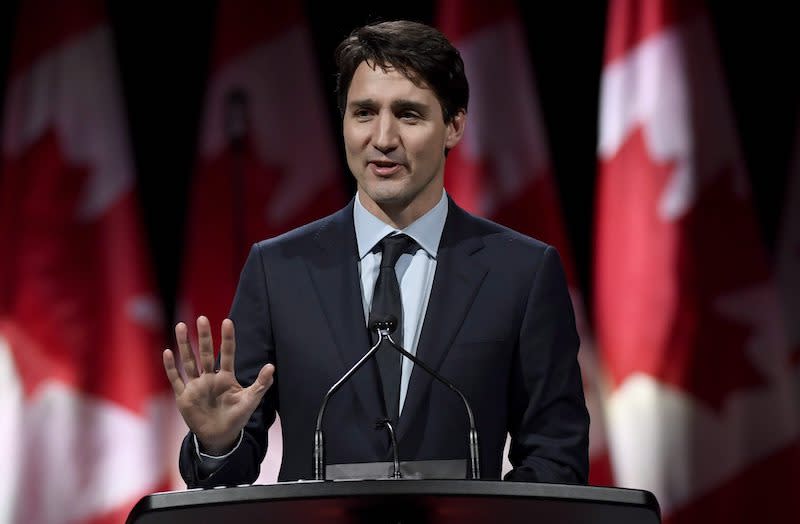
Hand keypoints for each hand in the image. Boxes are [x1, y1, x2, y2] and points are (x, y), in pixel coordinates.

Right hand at [162, 316, 274, 454]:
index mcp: (226, 377)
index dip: (227, 338)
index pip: (227, 353)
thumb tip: (272, 366)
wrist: (220, 437)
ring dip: (184, 345)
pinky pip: (176, 379)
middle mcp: (210, 377)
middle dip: (204, 337)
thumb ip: (260, 384)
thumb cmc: (237, 417)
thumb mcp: (250, 401)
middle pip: (205, 353)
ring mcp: (196, 386)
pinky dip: (172, 366)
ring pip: (189, 361)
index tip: (228, 321)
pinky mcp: (184, 397)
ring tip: (180, 326)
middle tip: (202, 318)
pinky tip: (168, 352)